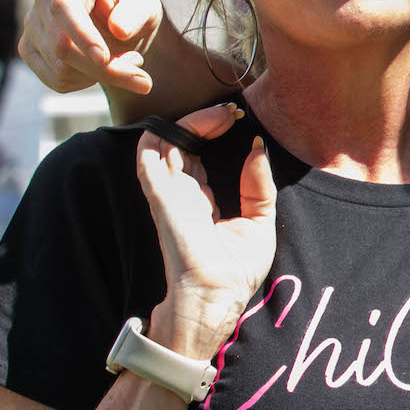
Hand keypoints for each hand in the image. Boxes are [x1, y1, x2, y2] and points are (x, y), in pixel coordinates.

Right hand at [21, 0, 164, 94]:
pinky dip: (86, 83)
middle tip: (141, 75)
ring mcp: (31, 25)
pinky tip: (101, 69)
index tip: (104, 58)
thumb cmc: (131, 6)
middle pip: (61, 45)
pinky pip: (56, 81)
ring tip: (124, 62)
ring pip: (60, 68)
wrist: (118, 18)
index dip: (82, 35)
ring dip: (100, 76)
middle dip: (104, 68)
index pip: (63, 7)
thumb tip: (119, 29)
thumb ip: (136, 13)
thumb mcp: (145, 4)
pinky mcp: (29, 50)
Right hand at [135, 103, 275, 360]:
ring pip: (165, 141)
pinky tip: (194, 122)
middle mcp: (181, 194)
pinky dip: (163, 134)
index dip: (212, 130)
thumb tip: (257, 147)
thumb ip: (258, 185)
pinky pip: (150, 157)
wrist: (215, 299)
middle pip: (182, 142)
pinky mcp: (161, 199)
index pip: (197, 153)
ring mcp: (168, 195)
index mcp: (200, 200)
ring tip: (221, 114)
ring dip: (191, 121)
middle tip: (230, 110)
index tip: (237, 117)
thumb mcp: (259, 222)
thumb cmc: (235, 271)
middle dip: (204, 119)